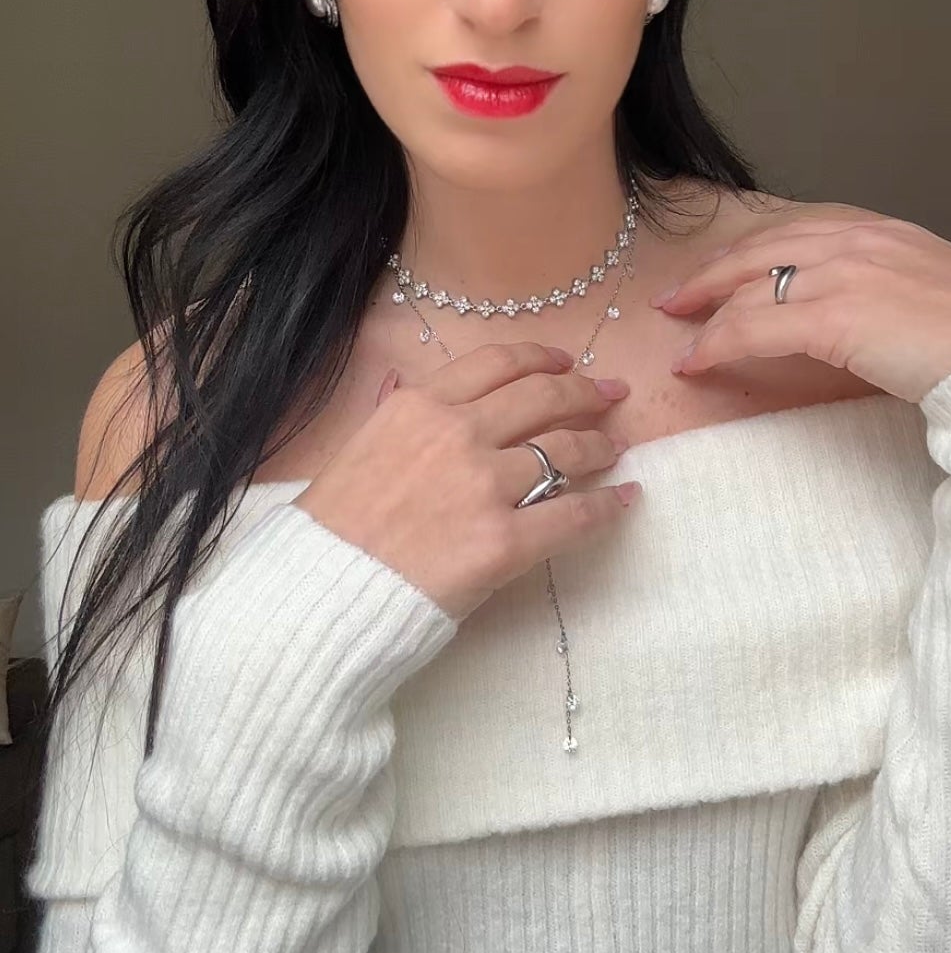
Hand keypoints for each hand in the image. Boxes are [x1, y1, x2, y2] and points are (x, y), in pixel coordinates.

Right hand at [292, 341, 636, 621]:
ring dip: (599, 445)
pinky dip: (609, 505)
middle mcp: (459, 432)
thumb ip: (399, 415)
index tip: (566, 362)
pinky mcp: (505, 541)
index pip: (498, 363)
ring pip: (565, 450)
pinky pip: (574, 515)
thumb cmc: (332, 528)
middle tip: (611, 394)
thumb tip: (415, 389)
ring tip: (616, 448)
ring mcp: (486, 485)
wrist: (322, 594)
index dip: (542, 358)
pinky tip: (627, 499)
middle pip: (543, 396)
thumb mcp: (359, 446)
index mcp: (420, 404)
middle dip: (585, 391)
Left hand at [649, 201, 950, 404]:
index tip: (728, 270)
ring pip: (750, 286)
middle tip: (679, 298)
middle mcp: (859, 240)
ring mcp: (844, 273)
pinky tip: (697, 362)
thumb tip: (871, 320)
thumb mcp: (938, 295)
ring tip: (680, 332)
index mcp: (886, 231)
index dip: (755, 251)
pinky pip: (753, 327)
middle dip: (715, 273)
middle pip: (761, 248)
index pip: (799, 231)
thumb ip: (895, 294)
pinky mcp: (833, 316)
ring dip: (706, 310)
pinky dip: (717, 344)